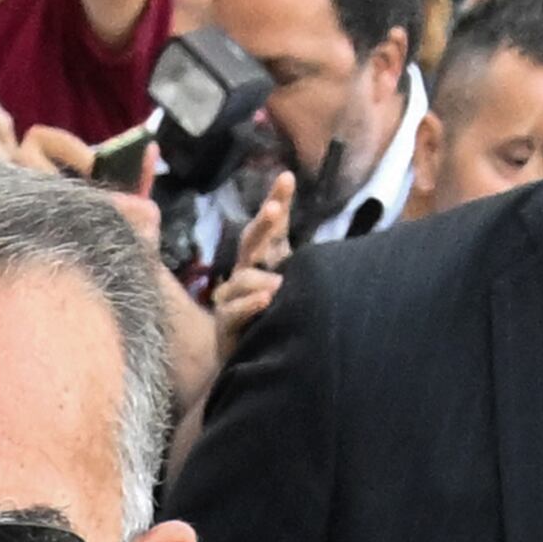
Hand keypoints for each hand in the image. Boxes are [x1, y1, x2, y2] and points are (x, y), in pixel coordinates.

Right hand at [212, 181, 292, 351]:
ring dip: (262, 278)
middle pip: (250, 241)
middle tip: (274, 210)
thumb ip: (302, 266)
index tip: (287, 178)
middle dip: (263, 224)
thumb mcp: (293, 289)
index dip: (278, 201)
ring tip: (279, 286)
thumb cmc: (274, 322)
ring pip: (243, 277)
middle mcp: (245, 273)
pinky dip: (251, 303)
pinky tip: (267, 299)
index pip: (272, 227)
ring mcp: (232, 297)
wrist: (253, 363)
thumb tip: (316, 243)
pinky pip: (235, 309)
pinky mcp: (226, 324)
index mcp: (264, 261)